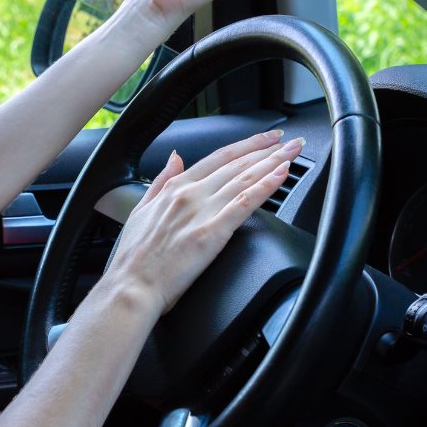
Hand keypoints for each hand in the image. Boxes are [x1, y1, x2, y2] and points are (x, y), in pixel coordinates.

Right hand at [102, 131, 303, 314]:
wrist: (132, 287)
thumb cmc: (134, 260)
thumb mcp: (141, 210)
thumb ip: (161, 181)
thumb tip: (174, 158)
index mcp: (174, 188)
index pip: (218, 157)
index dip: (246, 145)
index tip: (266, 138)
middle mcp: (190, 194)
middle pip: (237, 164)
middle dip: (268, 149)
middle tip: (292, 141)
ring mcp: (202, 212)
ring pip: (245, 179)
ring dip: (273, 163)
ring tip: (294, 153)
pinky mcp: (212, 233)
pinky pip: (245, 204)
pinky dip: (265, 187)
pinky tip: (281, 176)